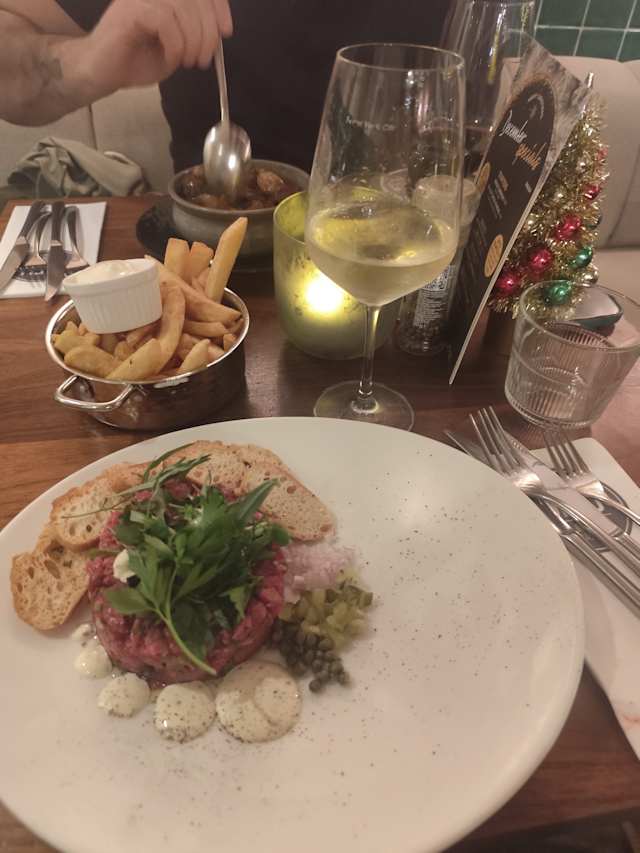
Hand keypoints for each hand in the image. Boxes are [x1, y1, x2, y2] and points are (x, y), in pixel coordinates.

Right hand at [80, 0, 231, 91]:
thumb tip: (218, 32)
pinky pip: (165, 20)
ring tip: (189, 62)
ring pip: (182, 8)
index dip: (218, 6)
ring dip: (193, 40)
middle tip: (202, 59)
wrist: (102, 73)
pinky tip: (173, 58)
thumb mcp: (176, 48)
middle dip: (208, 32)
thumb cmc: (136, 61)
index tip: (225, 32)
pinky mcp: (130, 9)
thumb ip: (194, 34)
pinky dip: (176, 44)